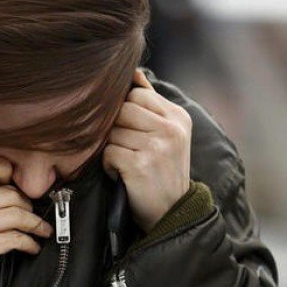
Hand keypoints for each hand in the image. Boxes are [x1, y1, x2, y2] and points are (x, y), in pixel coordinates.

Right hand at [0, 155, 53, 286]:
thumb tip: (14, 182)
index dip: (6, 168)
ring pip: (17, 214)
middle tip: (31, 215)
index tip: (16, 183)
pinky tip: (32, 246)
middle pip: (9, 193)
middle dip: (27, 205)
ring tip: (40, 230)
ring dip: (35, 224)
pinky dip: (30, 242)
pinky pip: (16, 238)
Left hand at [102, 68, 191, 233]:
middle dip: (118, 129)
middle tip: (129, 148)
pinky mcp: (141, 164)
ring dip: (113, 149)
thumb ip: (151, 103)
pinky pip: (108, 152)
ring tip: (129, 163)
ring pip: (113, 131)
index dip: (126, 112)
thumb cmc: (162, 171)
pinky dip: (110, 165)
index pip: (137, 93)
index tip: (133, 131)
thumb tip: (134, 72)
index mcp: (177, 117)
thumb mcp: (166, 134)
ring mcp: (157, 146)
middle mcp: (171, 129)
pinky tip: (124, 174)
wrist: (171, 213)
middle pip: (123, 109)